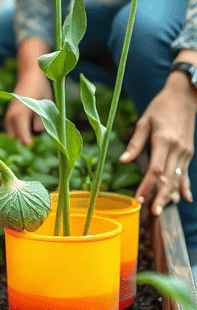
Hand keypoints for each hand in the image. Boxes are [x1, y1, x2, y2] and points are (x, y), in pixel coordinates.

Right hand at [5, 69, 52, 145]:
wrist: (29, 74)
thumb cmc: (41, 89)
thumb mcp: (45, 105)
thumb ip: (41, 121)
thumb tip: (36, 131)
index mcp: (21, 114)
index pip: (22, 136)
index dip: (28, 141)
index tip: (33, 144)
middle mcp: (12, 115)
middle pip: (15, 137)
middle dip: (23, 139)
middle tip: (33, 139)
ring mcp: (8, 114)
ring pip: (11, 133)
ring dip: (20, 134)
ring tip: (30, 129)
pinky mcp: (8, 113)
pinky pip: (10, 128)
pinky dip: (17, 129)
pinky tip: (27, 122)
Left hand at [119, 76, 194, 214]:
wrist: (184, 97)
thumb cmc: (160, 107)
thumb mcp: (144, 121)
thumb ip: (134, 143)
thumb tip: (123, 161)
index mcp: (163, 140)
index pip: (156, 169)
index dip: (147, 185)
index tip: (139, 198)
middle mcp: (176, 148)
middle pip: (168, 178)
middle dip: (159, 196)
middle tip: (153, 212)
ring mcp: (185, 152)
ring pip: (177, 178)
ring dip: (169, 195)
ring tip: (161, 209)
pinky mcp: (188, 153)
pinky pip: (186, 173)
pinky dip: (184, 187)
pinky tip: (184, 199)